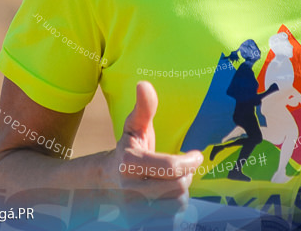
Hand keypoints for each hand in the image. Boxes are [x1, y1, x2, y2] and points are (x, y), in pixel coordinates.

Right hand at [106, 82, 202, 211]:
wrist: (103, 184)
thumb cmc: (127, 150)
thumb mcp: (134, 128)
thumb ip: (143, 108)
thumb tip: (144, 83)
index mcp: (128, 164)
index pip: (171, 167)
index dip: (190, 161)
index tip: (196, 155)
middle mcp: (129, 191)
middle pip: (178, 187)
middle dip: (186, 175)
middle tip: (184, 167)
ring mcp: (134, 211)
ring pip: (177, 205)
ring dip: (180, 192)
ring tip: (173, 181)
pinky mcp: (139, 223)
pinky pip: (171, 220)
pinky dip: (174, 208)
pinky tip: (167, 197)